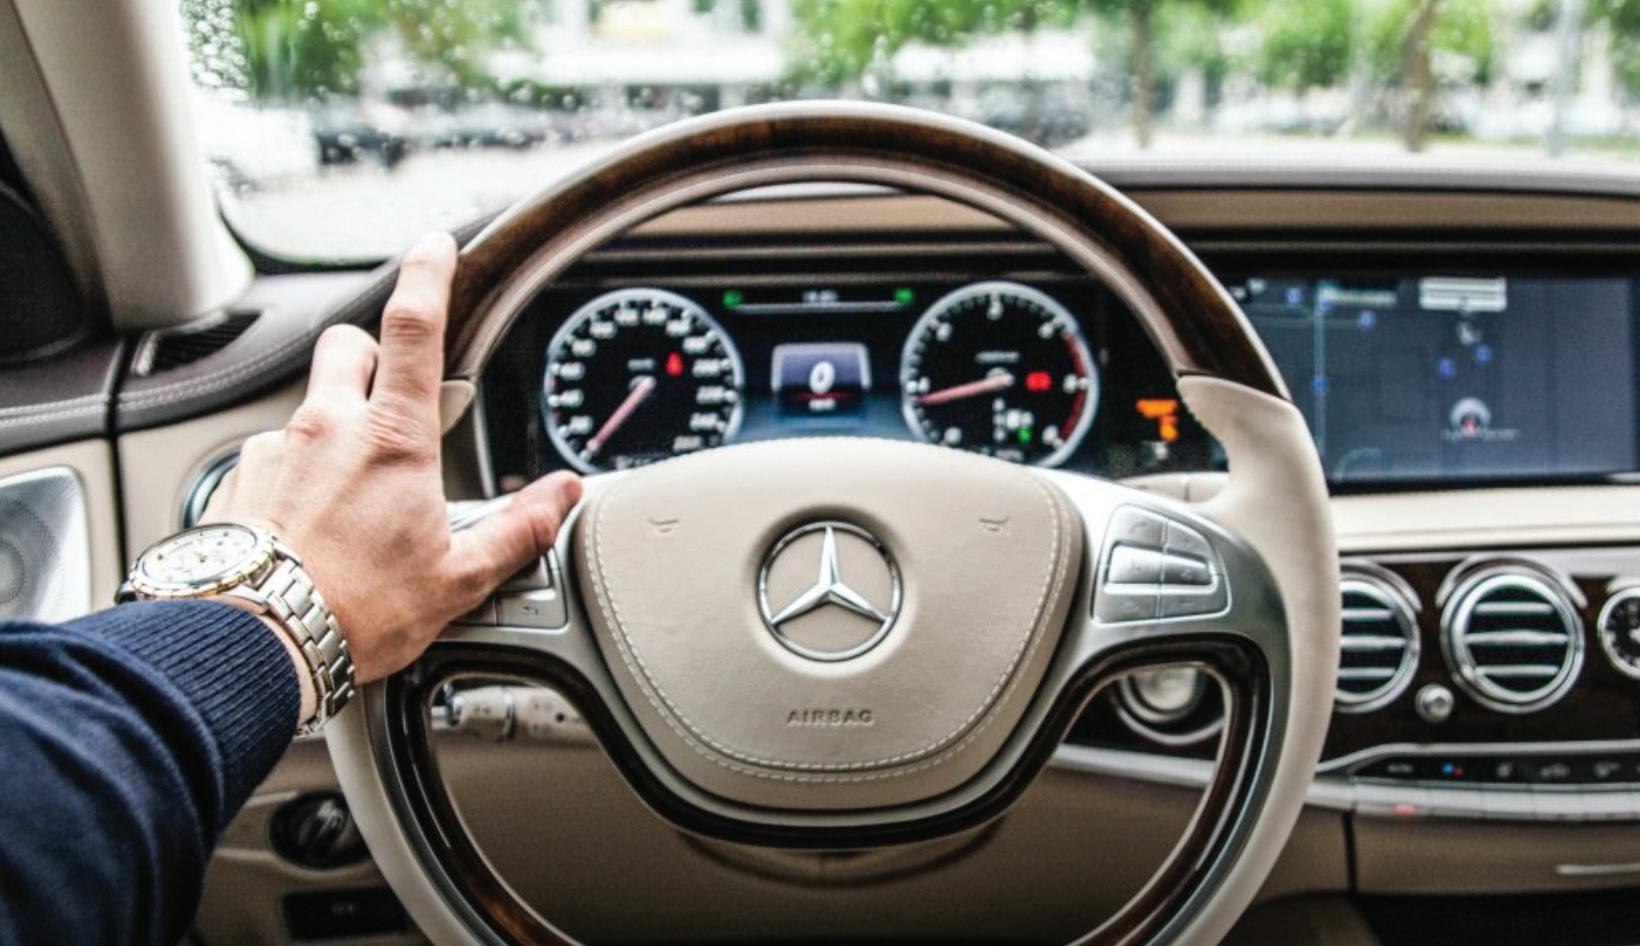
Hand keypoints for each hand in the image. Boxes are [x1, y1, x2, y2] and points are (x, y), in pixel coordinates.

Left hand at [207, 232, 581, 714]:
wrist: (250, 644)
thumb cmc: (353, 614)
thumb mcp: (456, 579)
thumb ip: (516, 530)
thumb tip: (563, 496)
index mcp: (392, 441)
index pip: (414, 328)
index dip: (428, 275)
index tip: (436, 246)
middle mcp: (327, 430)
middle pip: (349, 345)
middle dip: (373, 353)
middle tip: (395, 393)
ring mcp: (275, 452)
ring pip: (308, 405)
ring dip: (333, 425)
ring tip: (350, 492)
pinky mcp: (237, 483)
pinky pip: (271, 457)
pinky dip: (294, 475)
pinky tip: (306, 526)